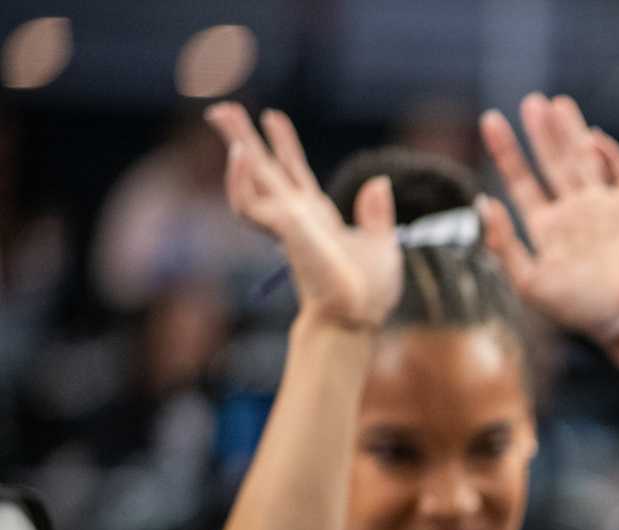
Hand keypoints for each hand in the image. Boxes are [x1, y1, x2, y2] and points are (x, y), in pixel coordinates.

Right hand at [206, 103, 398, 330]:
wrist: (359, 315)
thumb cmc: (370, 291)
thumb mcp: (381, 245)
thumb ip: (376, 214)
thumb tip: (379, 182)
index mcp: (317, 216)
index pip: (294, 173)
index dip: (284, 145)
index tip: (273, 117)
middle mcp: (296, 216)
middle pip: (263, 168)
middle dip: (244, 138)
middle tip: (222, 109)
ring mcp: (285, 221)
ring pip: (249, 177)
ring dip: (235, 146)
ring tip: (222, 115)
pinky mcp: (280, 229)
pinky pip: (247, 202)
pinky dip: (240, 179)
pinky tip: (239, 154)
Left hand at [477, 94, 618, 345]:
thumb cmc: (579, 309)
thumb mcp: (528, 283)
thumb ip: (503, 244)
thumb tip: (483, 202)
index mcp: (548, 227)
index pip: (522, 180)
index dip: (506, 150)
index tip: (491, 120)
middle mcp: (575, 212)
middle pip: (554, 162)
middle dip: (542, 132)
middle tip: (530, 102)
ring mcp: (605, 207)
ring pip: (585, 159)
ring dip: (572, 131)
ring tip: (558, 103)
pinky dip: (609, 155)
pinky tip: (593, 138)